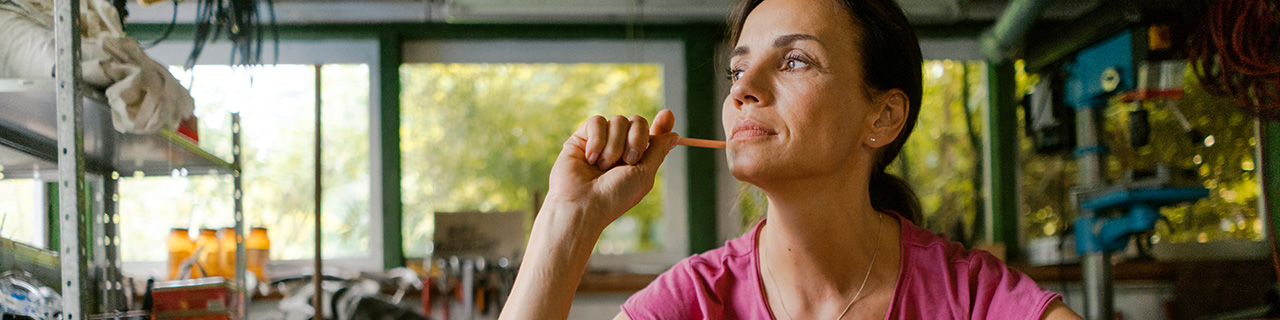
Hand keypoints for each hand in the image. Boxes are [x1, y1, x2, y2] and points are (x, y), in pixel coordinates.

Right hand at [543, 110, 679, 232]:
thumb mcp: (644, 175)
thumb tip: (674, 135)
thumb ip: (658, 152)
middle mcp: (619, 147)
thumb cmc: (614, 196)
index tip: (667, 114)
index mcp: (636, 158)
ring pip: (618, 120)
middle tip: (629, 160)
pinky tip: (590, 159)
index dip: (661, 124)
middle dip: (637, 139)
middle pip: (637, 121)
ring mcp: (600, 141)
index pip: (651, 134)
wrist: (583, 204)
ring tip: (604, 166)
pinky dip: (597, 140)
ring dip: (615, 145)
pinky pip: (597, 121)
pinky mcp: (582, 137)